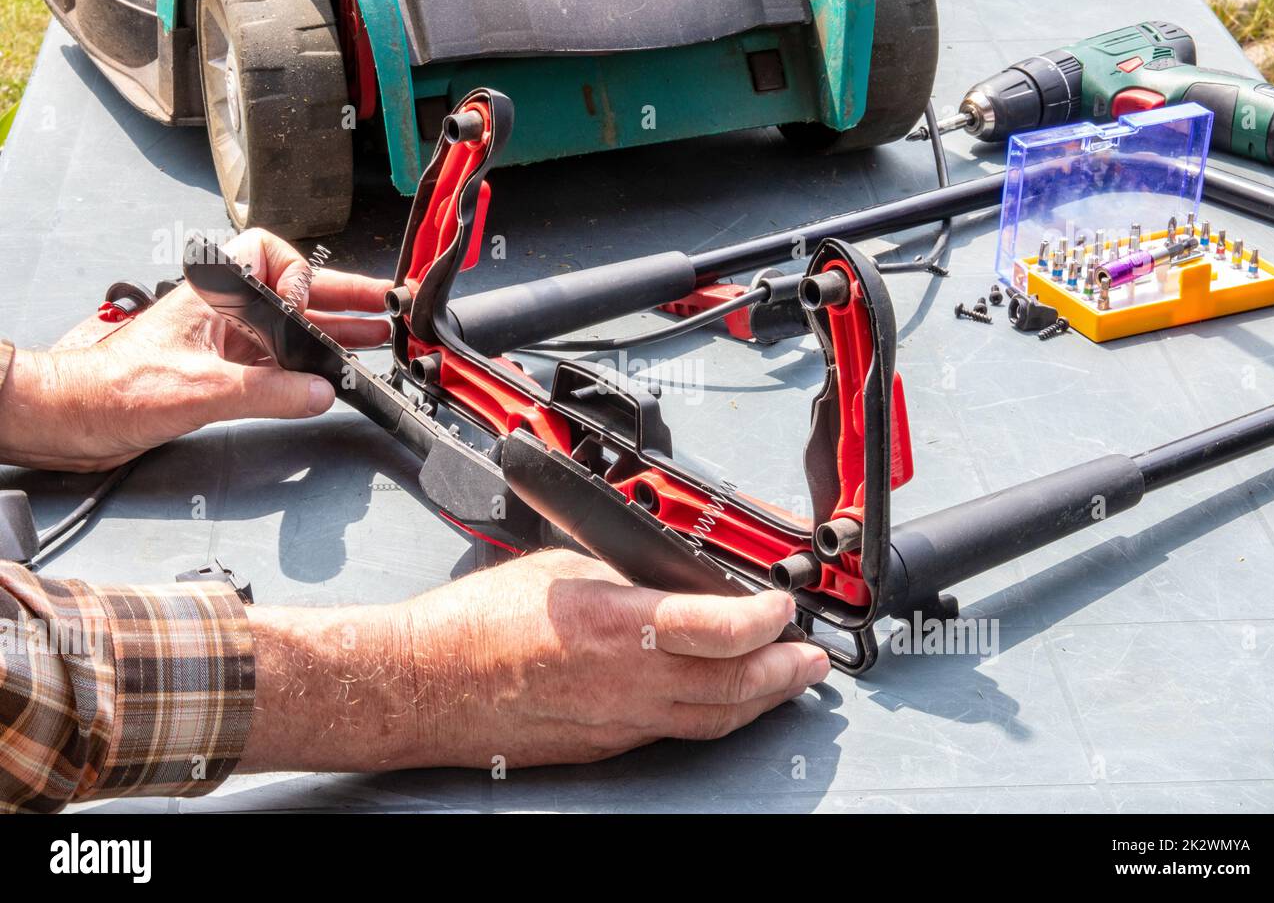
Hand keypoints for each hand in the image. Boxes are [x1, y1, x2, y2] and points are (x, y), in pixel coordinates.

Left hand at [0, 229, 393, 470]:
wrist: (74, 418)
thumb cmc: (112, 390)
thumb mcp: (201, 391)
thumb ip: (267, 393)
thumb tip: (318, 392)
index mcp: (212, 296)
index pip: (269, 255)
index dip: (299, 279)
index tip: (311, 312)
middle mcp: (220, 312)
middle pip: (292, 292)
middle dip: (340, 298)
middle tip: (381, 304)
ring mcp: (222, 340)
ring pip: (289, 326)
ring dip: (331, 330)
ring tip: (373, 335)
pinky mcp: (221, 370)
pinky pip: (276, 359)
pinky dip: (307, 364)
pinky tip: (332, 373)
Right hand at [240, 550, 829, 771]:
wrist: (423, 685)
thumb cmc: (472, 627)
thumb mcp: (560, 567)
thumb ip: (624, 575)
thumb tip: (666, 577)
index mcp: (614, 626)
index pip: (720, 628)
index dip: (766, 620)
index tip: (783, 606)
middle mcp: (624, 682)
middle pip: (734, 687)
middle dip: (785, 672)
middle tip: (812, 658)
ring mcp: (617, 721)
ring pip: (713, 719)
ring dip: (760, 700)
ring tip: (787, 683)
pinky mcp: (604, 745)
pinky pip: (675, 731)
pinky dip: (713, 715)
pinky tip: (722, 701)